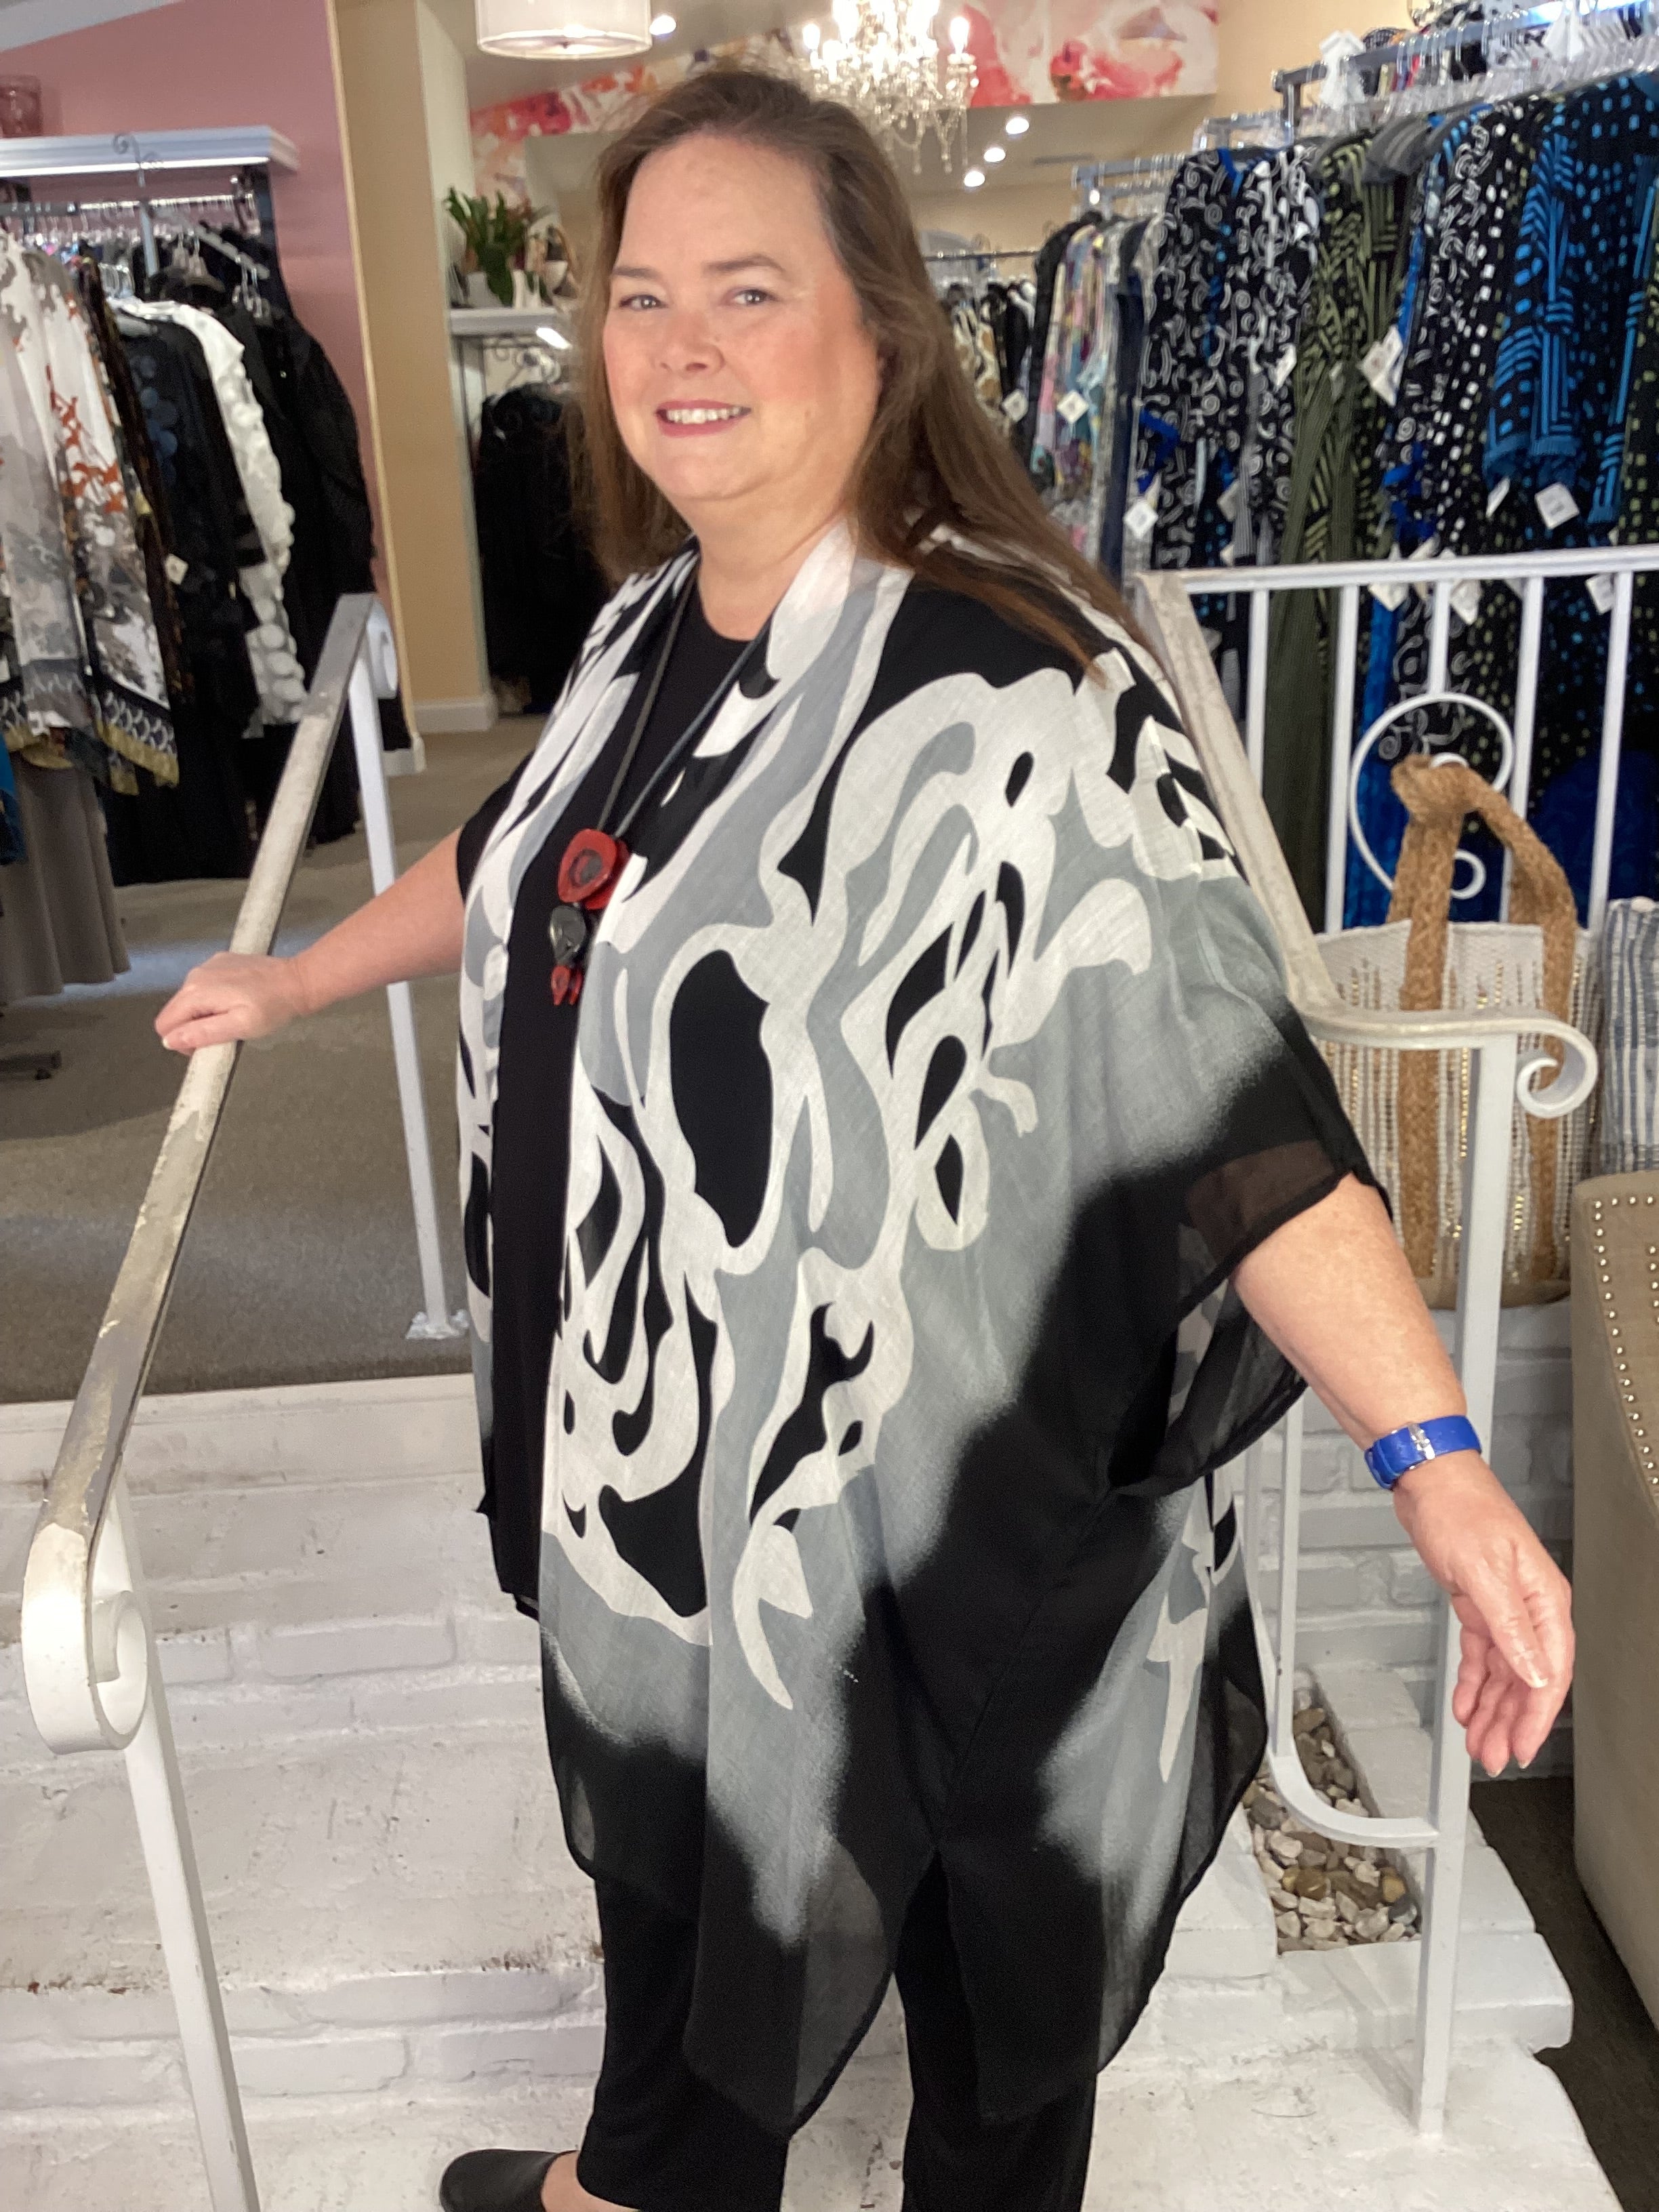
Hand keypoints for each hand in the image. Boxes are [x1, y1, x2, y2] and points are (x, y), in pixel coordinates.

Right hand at [155, 952, 311, 1053]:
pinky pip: (205, 988)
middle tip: (225, 1033)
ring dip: (206, 1014)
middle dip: (194, 1028)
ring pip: (191, 1001)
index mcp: (196, 991)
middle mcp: (196, 975)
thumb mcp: (239, 1027)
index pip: (165, 1024)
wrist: (297, 981)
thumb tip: (171, 1040)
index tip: (205, 1046)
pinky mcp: (220, 963)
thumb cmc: (273, 1005)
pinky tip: (238, 1002)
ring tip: (235, 1017)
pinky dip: (215, 1000)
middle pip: (177, 1012)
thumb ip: (202, 1034)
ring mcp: (207, 966)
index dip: (181, 1042)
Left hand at [1389, 1451, 1572, 1776]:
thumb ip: (1511, 1628)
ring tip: (1478, 1741)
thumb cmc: (1462, 1509)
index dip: (1537, 1716)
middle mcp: (1530, 1608)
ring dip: (1491, 1710)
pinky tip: (1465, 1704)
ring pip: (1504, 1674)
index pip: (1550, 1672)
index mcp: (1544, 1601)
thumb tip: (1537, 1674)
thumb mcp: (1484, 1572)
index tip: (1523, 1747)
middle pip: (1528, 1681)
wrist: (1429, 1479)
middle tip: (1494, 1756)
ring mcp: (1505, 1607)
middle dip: (1511, 1723)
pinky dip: (1473, 1682)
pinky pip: (1482, 1655)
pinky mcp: (1479, 1604)